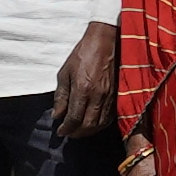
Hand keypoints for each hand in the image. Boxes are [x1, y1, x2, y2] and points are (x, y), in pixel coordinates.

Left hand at [48, 19, 118, 144]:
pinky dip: (100, 125)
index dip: (66, 129)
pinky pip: (110, 117)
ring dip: (89, 131)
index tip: (60, 132)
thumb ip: (61, 96)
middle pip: (88, 125)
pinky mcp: (118, 95)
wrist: (105, 41)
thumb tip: (57, 115)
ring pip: (100, 124)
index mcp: (83, 89)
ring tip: (79, 131)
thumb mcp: (65, 72)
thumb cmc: (83, 54)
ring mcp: (110, 96)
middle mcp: (97, 96)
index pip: (74, 118)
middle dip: (77, 133)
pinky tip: (93, 123)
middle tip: (68, 134)